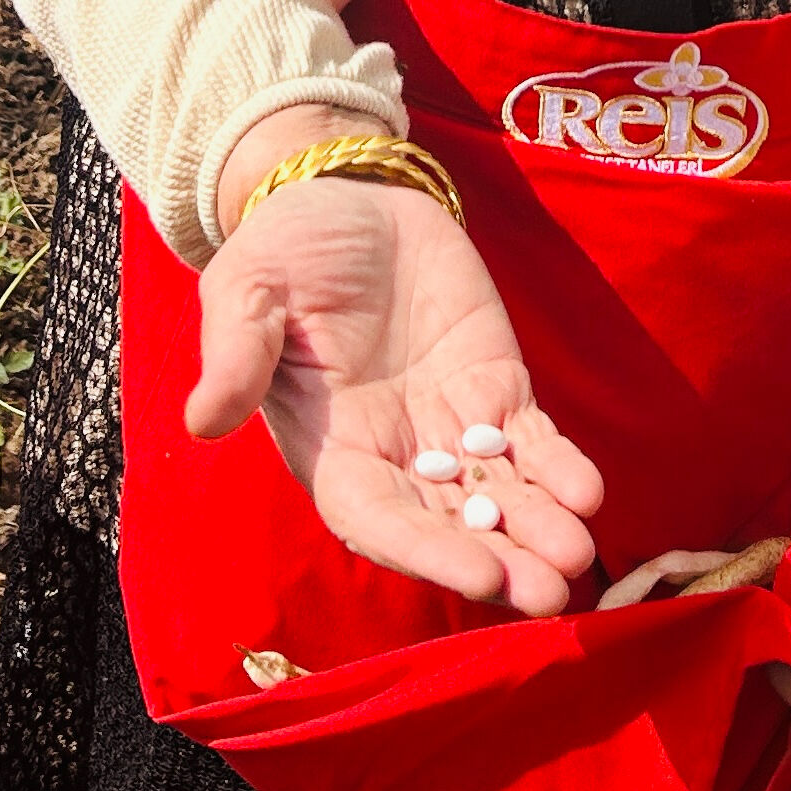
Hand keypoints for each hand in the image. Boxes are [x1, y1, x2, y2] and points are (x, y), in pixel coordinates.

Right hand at [186, 159, 602, 618]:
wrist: (348, 198)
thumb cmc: (283, 250)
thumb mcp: (246, 290)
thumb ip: (235, 355)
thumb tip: (201, 422)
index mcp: (331, 451)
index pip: (378, 519)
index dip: (427, 550)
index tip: (479, 573)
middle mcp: (395, 457)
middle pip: (451, 525)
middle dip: (500, 560)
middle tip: (550, 593)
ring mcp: (451, 427)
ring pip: (500, 494)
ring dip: (539, 527)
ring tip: (579, 556)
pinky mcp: (496, 389)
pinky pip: (533, 442)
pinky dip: (562, 469)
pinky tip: (589, 493)